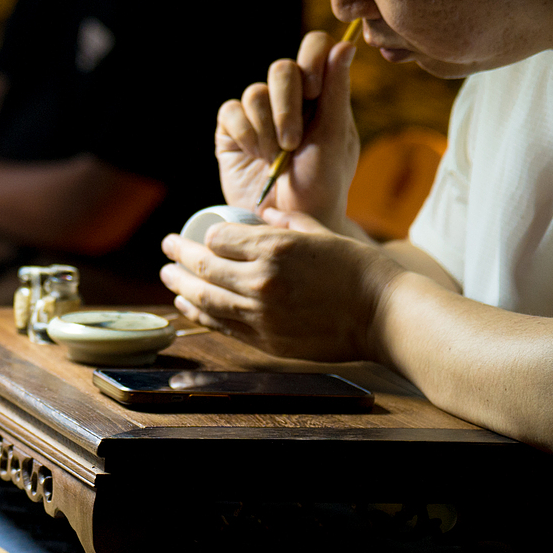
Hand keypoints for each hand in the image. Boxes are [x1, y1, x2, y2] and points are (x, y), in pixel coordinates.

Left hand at [159, 209, 401, 362]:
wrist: (385, 315)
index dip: (205, 235)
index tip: (200, 235)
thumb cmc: (359, 270)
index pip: (219, 238)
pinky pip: (221, 325)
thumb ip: (288, 221)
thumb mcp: (323, 233)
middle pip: (204, 267)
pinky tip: (187, 305)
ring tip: (168, 277)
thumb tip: (261, 212)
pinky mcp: (266, 341)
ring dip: (180, 286)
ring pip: (205, 299)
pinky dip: (199, 314)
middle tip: (167, 248)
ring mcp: (261, 314)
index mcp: (274, 248)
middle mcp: (261, 280)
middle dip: (179, 256)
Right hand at [216, 29, 358, 226]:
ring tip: (276, 158)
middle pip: (281, 68)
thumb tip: (346, 44)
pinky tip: (254, 155)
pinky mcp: (232, 131)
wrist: (289, 221)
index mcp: (322, 95)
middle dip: (287, 106)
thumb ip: (337, 91)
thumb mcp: (335, 138)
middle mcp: (289, 99)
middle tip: (293, 141)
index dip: (311, 59)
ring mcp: (259, 114)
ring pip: (254, 93)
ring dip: (267, 128)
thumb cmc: (322, 183)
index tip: (316, 91)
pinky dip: (245, 133)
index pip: (314, 48)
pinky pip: (231, 112)